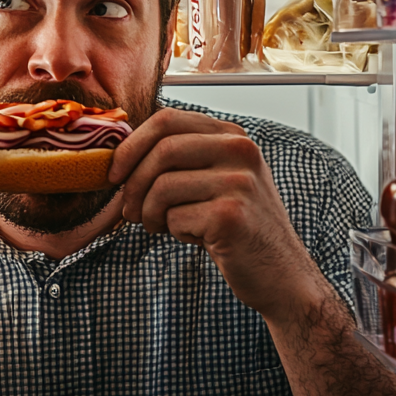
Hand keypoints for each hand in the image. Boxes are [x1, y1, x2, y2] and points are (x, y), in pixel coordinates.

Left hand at [108, 107, 319, 321]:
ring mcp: (239, 181)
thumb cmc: (235, 228)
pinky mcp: (231, 214)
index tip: (114, 173)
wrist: (280, 275)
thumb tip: (117, 156)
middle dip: (133, 183)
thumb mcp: (213, 181)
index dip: (131, 145)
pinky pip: (175, 217)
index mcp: (232, 136)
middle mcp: (240, 150)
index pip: (167, 120)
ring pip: (162, 186)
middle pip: (162, 149)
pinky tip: (195, 238)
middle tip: (128, 211)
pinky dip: (173, 231)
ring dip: (148, 213)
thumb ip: (179, 160)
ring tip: (160, 226)